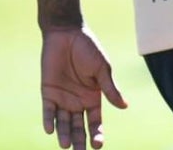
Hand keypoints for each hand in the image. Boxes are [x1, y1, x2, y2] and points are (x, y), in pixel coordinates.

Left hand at [41, 27, 128, 149]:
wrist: (66, 33)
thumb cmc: (88, 48)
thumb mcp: (102, 69)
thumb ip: (109, 89)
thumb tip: (124, 107)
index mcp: (93, 97)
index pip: (95, 122)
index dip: (97, 134)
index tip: (98, 145)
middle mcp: (77, 101)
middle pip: (78, 127)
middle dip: (79, 141)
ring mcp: (62, 98)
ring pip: (63, 122)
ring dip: (64, 134)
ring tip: (66, 145)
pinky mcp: (48, 92)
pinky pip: (48, 110)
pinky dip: (49, 120)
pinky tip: (50, 130)